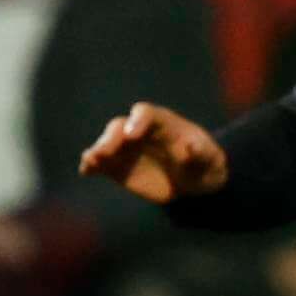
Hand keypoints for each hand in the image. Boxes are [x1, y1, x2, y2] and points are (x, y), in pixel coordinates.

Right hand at [82, 100, 226, 200]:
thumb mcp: (210, 160)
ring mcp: (126, 147)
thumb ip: (201, 153)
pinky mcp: (117, 166)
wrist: (194, 181)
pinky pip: (101, 162)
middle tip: (104, 152)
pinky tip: (86, 171)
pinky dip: (91, 165)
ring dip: (97, 150)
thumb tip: (192, 147)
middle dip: (111, 137)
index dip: (137, 121)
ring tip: (91, 160)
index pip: (146, 114)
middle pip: (120, 126)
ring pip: (107, 143)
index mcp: (162, 123)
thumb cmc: (205, 164)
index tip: (131, 134)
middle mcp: (139, 131)